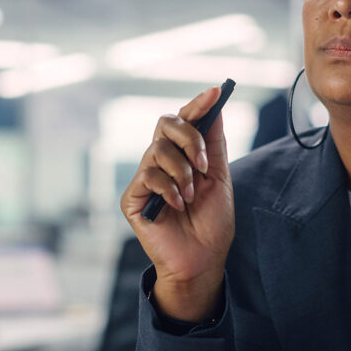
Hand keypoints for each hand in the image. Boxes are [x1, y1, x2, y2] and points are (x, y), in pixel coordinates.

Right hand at [119, 87, 234, 321]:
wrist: (202, 259)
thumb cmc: (210, 222)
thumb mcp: (218, 178)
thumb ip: (214, 144)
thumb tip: (216, 108)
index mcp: (182, 155)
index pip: (184, 119)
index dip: (198, 104)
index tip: (216, 91)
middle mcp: (160, 162)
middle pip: (165, 124)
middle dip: (190, 137)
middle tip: (203, 164)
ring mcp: (145, 179)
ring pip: (158, 150)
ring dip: (182, 171)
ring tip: (191, 194)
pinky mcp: (132, 198)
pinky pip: (148, 176)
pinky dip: (169, 188)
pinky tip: (178, 205)